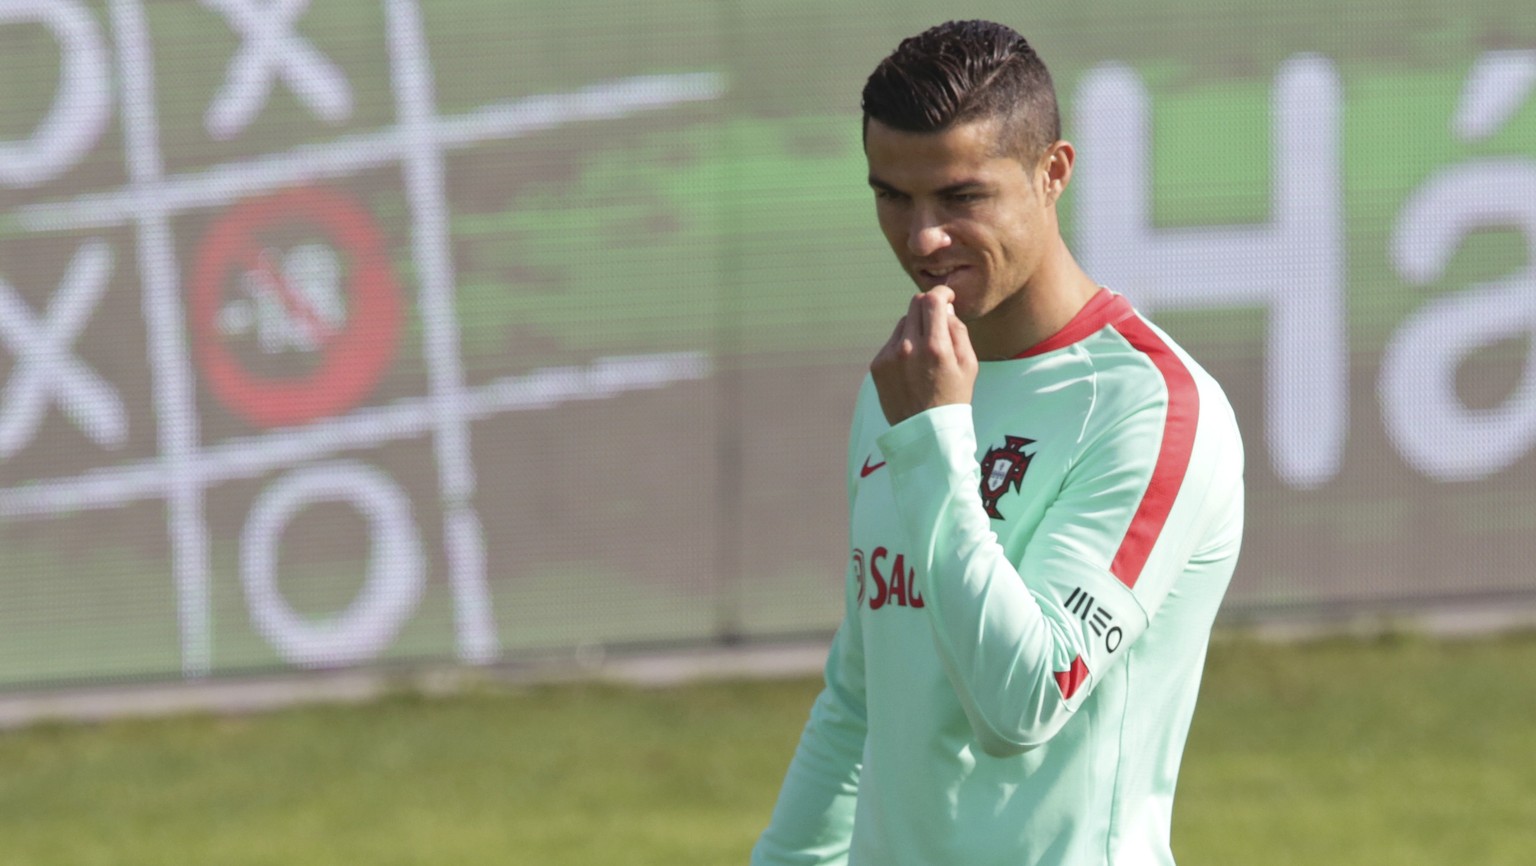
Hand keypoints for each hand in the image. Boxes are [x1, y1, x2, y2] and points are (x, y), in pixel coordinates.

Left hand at [870, 286, 978, 425]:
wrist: (926, 432)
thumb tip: (945, 308)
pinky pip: (892, 342)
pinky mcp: (877, 365)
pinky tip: (912, 368)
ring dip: (916, 328)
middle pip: (915, 305)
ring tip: (926, 353)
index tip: (947, 296)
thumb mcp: (968, 365)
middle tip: (938, 320)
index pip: (932, 300)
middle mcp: (908, 348)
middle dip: (929, 306)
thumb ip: (958, 331)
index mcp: (935, 347)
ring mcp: (889, 356)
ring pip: (903, 323)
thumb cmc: (953, 398)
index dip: (941, 292)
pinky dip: (903, 346)